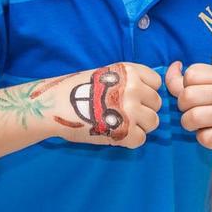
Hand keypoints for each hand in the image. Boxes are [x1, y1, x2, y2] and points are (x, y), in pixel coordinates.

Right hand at [45, 62, 160, 148]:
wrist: (54, 105)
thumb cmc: (77, 90)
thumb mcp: (106, 74)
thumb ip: (128, 82)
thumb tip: (146, 95)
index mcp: (129, 71)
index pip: (156, 82)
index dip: (147, 92)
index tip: (134, 98)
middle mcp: (133, 88)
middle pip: (156, 103)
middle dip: (144, 110)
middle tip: (125, 114)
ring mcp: (130, 110)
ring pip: (153, 122)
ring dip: (140, 126)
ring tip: (121, 125)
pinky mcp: (125, 131)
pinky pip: (141, 139)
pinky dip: (129, 140)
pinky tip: (115, 134)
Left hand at [165, 61, 211, 149]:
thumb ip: (189, 76)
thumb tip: (173, 67)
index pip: (191, 74)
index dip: (186, 84)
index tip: (196, 91)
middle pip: (187, 97)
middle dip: (183, 105)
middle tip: (191, 109)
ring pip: (192, 118)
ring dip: (188, 122)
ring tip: (197, 122)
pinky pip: (205, 139)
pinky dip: (201, 137)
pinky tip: (209, 133)